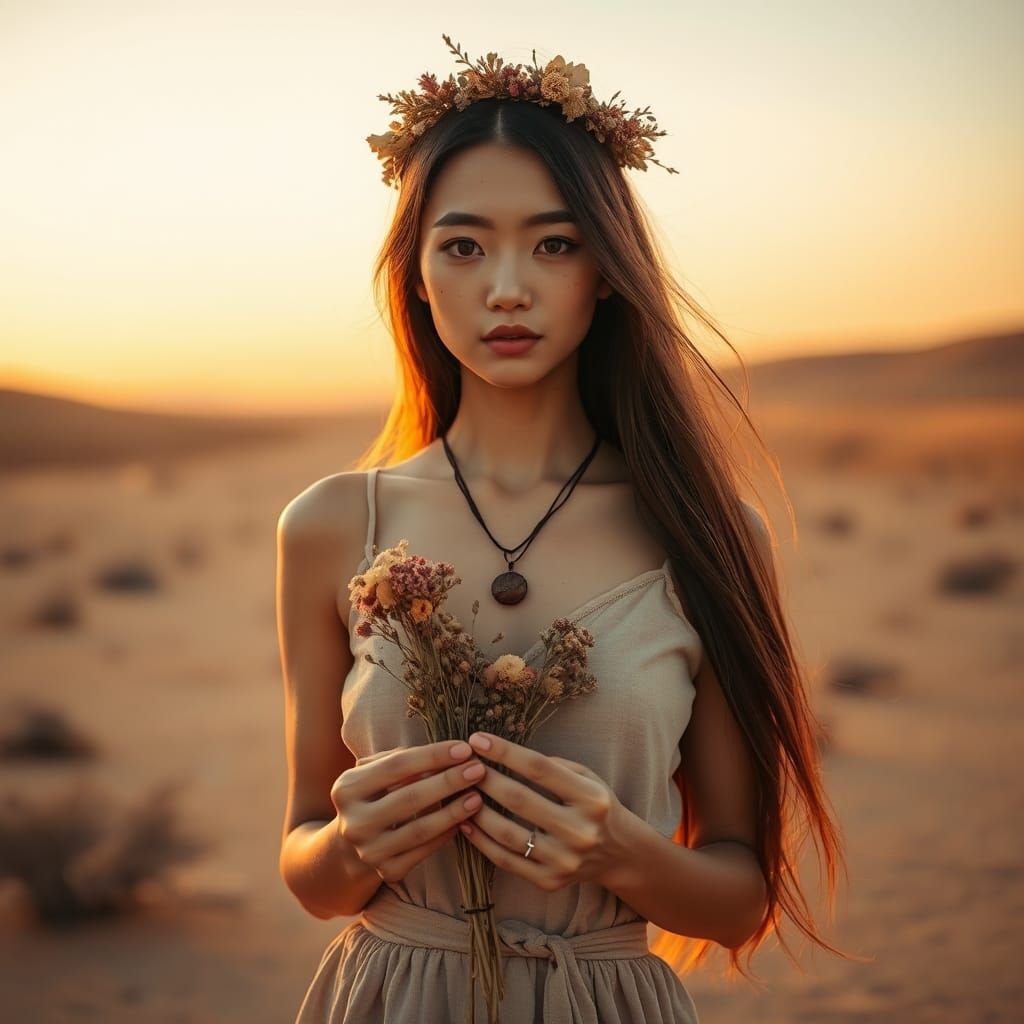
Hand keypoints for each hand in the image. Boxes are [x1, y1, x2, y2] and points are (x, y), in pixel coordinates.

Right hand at [331, 740, 485, 883]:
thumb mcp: (372, 772)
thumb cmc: (372, 795)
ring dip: (454, 811)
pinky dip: (447, 834)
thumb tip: (444, 753)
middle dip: (449, 781)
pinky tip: (465, 820)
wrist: (349, 846)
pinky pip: (425, 851)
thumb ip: (399, 758)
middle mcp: (354, 822)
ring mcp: (369, 851)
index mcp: (347, 788)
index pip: (397, 766)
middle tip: (478, 769)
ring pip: (420, 829)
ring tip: (478, 796)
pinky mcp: (387, 872)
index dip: (433, 756)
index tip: (464, 748)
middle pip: (410, 798)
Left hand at [458, 731, 634, 892]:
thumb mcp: (586, 777)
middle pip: (519, 800)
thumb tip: (504, 754)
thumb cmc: (594, 805)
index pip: (539, 768)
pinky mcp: (549, 881)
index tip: (477, 739)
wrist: (617, 853)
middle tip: (462, 765)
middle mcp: (580, 831)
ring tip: (460, 792)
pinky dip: (481, 841)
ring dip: (477, 810)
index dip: (505, 752)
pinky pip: (505, 859)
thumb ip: (552, 766)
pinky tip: (466, 823)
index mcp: (591, 798)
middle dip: (485, 779)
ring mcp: (564, 860)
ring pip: (507, 833)